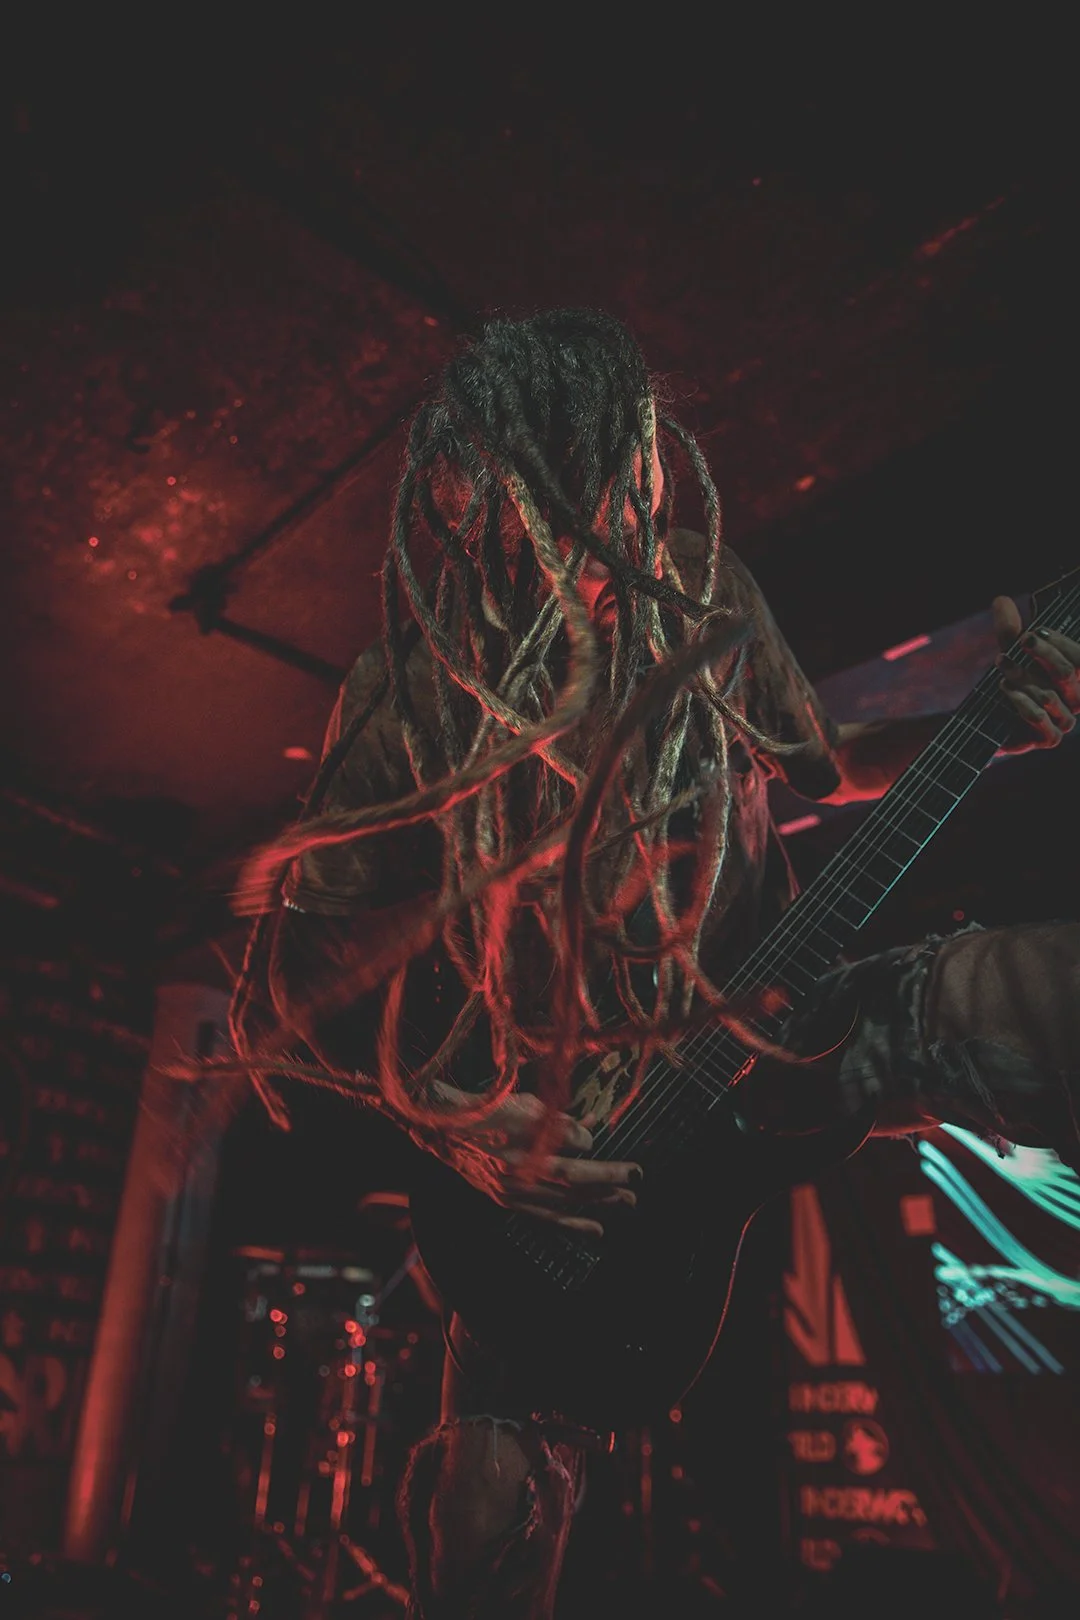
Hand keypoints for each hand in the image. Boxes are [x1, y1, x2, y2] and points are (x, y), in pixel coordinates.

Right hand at [438, 1090, 640, 1237]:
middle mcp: (521, 1172)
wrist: (445, 1130)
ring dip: (599, 1205)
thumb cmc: (488, 1111)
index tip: (600, 1144)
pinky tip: (595, 1230)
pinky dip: (573, 1225)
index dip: (595, 1152)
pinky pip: (546, 1218)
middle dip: (609, 1182)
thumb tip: (588, 1137)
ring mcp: (514, 1191)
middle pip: (574, 1182)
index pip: (573, 1153)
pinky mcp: (507, 1202)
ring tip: (628, 1204)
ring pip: (564, 1204)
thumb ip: (559, 1122)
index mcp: (523, 1144)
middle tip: (637, 1181)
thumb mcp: (526, 1104)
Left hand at [993, 596, 1079, 749]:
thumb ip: (1010, 631)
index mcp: (1076, 677)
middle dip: (1043, 653)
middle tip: (1022, 639)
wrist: (995, 726)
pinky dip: (1022, 703)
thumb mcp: (1011, 655)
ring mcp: (1065, 720)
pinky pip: (1040, 719)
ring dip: (1023, 677)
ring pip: (1049, 695)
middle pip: (1067, 673)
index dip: (1060, 643)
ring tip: (1001, 664)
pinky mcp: (1050, 738)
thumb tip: (1001, 599)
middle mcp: (1076, 698)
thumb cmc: (1013, 685)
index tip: (1035, 631)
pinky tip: (1006, 690)